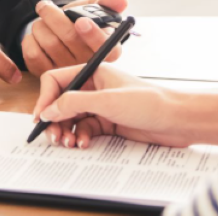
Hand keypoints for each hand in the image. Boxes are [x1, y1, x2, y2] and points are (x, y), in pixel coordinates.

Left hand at [21, 0, 128, 74]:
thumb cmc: (81, 24)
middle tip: (44, 6)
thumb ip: (107, 4)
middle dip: (52, 16)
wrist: (62, 38)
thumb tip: (121, 0)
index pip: (104, 46)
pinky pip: (33, 55)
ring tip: (42, 21)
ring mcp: (68, 73)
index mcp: (108, 50)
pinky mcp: (48, 74)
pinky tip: (36, 36)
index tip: (81, 21)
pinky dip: (30, 40)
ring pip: (49, 43)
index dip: (92, 34)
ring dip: (40, 26)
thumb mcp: (95, 12)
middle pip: (69, 37)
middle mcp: (89, 65)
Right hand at [31, 65, 217, 148]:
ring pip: (71, 119)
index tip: (41, 117)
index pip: (57, 80)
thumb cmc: (150, 102)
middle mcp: (94, 88)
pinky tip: (83, 144)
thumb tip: (49, 110)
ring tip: (67, 143)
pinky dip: (80, 138)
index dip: (45, 98)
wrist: (177, 120)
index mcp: (93, 73)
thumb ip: (74, 103)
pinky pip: (84, 130)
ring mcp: (100, 106)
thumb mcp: (107, 101)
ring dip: (65, 131)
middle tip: (53, 136)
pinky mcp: (108, 122)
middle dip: (54, 119)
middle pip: (61, 102)